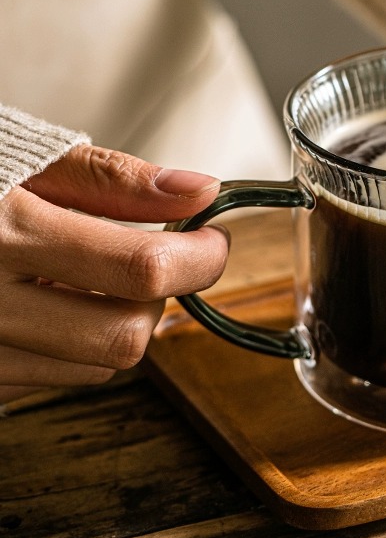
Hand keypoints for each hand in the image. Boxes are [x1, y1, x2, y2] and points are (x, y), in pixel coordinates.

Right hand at [0, 145, 228, 404]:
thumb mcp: (31, 160)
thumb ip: (117, 180)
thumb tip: (201, 190)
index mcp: (3, 233)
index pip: (141, 268)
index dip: (200, 257)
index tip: (212, 238)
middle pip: (122, 337)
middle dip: (163, 298)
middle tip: (165, 259)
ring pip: (94, 366)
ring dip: (121, 322)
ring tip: (100, 276)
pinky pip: (53, 376)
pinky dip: (76, 342)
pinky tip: (56, 300)